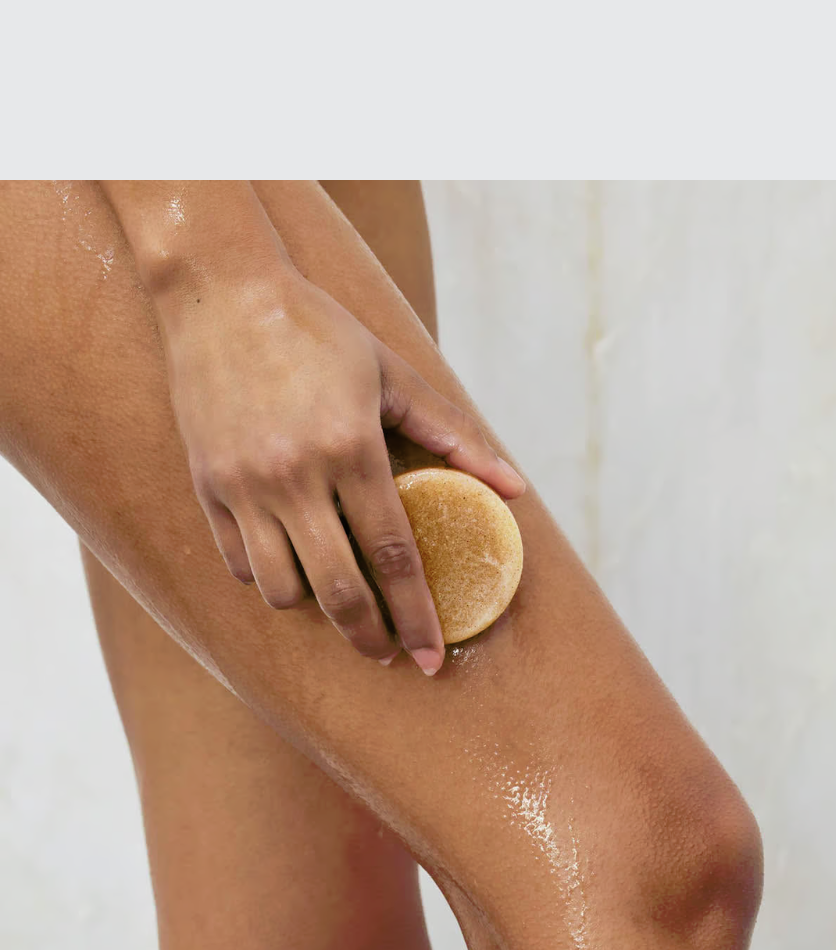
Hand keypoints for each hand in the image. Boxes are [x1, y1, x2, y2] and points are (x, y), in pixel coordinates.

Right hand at [160, 269, 524, 674]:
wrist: (220, 293)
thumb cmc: (316, 330)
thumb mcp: (391, 374)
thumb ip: (452, 433)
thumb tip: (513, 486)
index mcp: (351, 449)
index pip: (394, 555)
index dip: (417, 615)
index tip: (432, 656)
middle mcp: (295, 476)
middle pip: (339, 590)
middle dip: (371, 637)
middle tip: (388, 655)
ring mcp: (245, 485)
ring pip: (280, 589)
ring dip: (315, 608)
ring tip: (337, 599)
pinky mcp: (207, 485)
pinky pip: (236, 562)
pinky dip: (266, 576)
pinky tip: (289, 565)